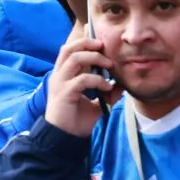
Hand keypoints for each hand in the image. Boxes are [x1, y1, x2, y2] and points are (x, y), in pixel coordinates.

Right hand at [44, 22, 116, 136]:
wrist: (64, 138)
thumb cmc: (76, 121)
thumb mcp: (95, 104)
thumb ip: (106, 93)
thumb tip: (121, 85)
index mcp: (63, 75)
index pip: (69, 50)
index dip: (84, 41)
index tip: (101, 42)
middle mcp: (58, 76)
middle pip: (68, 48)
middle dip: (87, 43)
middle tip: (104, 47)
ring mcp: (59, 83)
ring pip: (74, 58)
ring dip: (93, 57)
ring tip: (108, 65)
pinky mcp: (64, 93)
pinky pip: (81, 79)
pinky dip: (97, 80)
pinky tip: (106, 86)